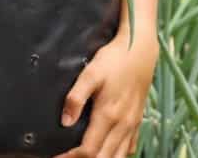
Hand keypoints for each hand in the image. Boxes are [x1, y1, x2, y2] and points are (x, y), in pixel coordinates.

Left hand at [52, 33, 158, 157]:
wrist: (141, 51)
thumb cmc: (114, 60)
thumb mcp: (91, 73)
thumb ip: (76, 97)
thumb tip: (65, 121)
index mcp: (108, 115)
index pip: (89, 150)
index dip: (70, 157)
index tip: (57, 156)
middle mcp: (122, 125)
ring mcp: (132, 124)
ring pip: (118, 156)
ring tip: (82, 157)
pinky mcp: (137, 120)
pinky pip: (130, 147)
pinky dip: (117, 155)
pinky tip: (108, 152)